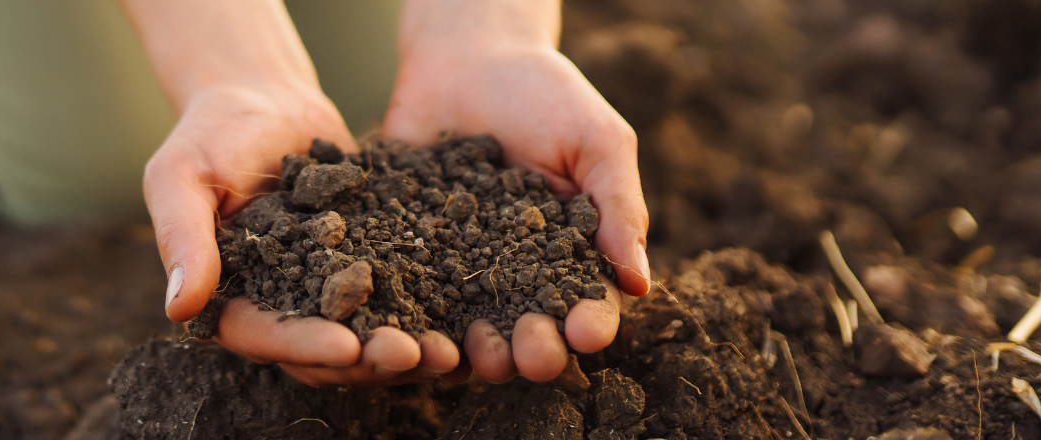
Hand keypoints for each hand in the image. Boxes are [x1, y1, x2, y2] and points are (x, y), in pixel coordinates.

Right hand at [146, 86, 458, 385]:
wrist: (264, 100)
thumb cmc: (211, 132)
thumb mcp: (182, 175)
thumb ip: (182, 236)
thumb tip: (179, 306)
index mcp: (230, 298)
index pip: (267, 337)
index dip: (306, 346)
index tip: (347, 346)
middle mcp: (280, 307)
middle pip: (325, 354)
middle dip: (370, 359)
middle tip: (415, 354)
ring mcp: (327, 293)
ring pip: (369, 337)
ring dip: (407, 350)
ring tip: (449, 350)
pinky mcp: (369, 270)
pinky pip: (400, 299)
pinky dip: (430, 311)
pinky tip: (465, 314)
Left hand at [383, 2, 651, 382]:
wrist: (466, 57)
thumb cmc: (546, 95)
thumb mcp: (596, 141)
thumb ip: (617, 207)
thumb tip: (639, 283)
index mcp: (569, 259)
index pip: (586, 306)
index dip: (590, 324)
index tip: (587, 330)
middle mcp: (514, 276)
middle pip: (526, 331)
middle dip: (531, 350)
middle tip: (530, 354)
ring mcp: (456, 269)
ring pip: (464, 326)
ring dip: (468, 349)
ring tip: (466, 355)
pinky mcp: (403, 253)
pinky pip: (403, 294)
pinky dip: (403, 316)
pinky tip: (402, 326)